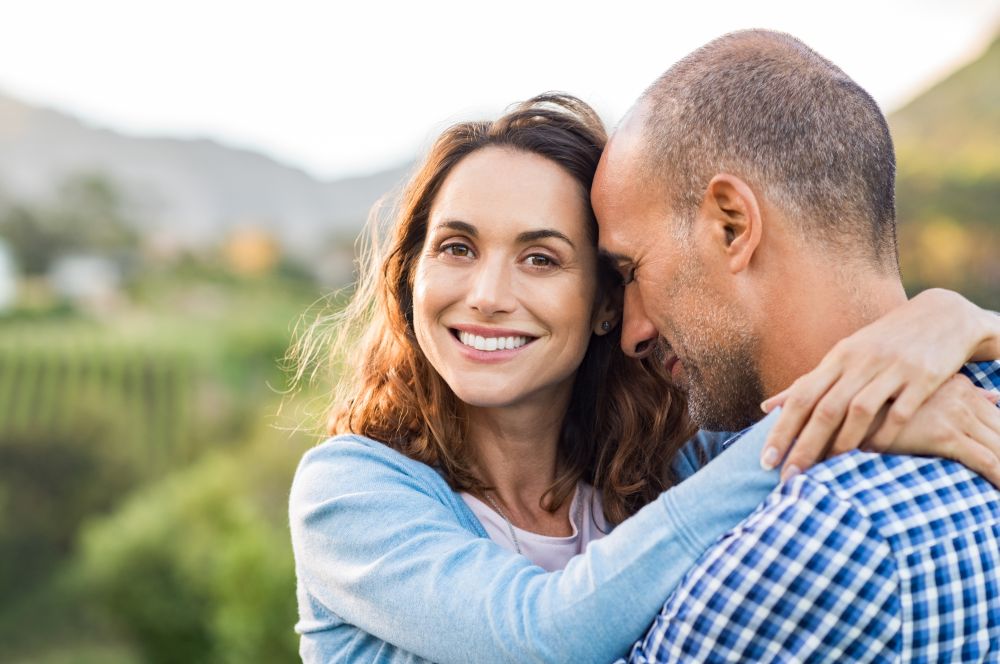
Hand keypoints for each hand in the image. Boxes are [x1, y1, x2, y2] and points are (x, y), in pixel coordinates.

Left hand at [758, 289, 997, 479]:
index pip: (800, 397)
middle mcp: (860, 362)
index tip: (765, 461)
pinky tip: (872, 455)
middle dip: (804, 445)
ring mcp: (892, 368)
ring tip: (827, 472)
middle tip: (788, 478)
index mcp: (837, 358)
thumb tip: (767, 407)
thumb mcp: (842, 357)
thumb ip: (808, 384)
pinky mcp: (924, 377)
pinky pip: (901, 412)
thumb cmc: (881, 344)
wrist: (941, 317)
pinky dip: (885, 435)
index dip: (781, 430)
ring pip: (860, 410)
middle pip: (825, 408)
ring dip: (842, 444)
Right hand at [876, 375, 999, 486]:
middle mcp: (961, 396)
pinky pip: (986, 461)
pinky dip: (998, 478)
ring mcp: (955, 414)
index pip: (998, 413)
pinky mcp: (945, 435)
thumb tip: (994, 396)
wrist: (847, 411)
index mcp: (957, 385)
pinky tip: (999, 491)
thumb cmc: (881, 406)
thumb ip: (961, 392)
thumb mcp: (922, 392)